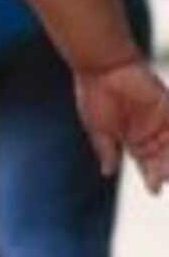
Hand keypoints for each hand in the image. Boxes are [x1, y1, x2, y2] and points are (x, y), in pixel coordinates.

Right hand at [75, 60, 168, 193]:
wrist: (102, 66)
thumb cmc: (94, 94)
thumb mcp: (98, 127)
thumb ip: (107, 150)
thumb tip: (108, 173)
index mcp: (132, 140)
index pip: (147, 165)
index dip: (152, 177)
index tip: (153, 190)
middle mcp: (149, 133)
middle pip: (163, 159)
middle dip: (165, 170)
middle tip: (163, 177)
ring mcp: (160, 121)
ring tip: (167, 169)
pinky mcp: (168, 108)